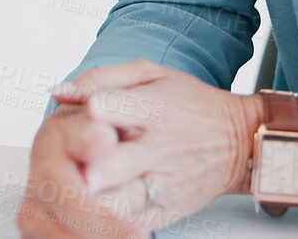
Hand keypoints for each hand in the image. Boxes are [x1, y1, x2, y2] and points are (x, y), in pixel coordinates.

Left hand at [19, 60, 258, 238]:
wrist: (239, 142)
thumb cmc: (189, 105)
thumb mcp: (150, 75)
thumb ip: (100, 80)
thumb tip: (58, 90)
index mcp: (154, 108)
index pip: (123, 108)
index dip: (101, 108)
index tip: (90, 111)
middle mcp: (158, 147)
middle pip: (121, 161)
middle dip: (98, 169)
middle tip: (82, 173)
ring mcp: (163, 182)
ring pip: (125, 198)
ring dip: (100, 201)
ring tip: (81, 197)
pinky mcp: (166, 209)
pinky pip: (134, 221)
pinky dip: (112, 222)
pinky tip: (94, 218)